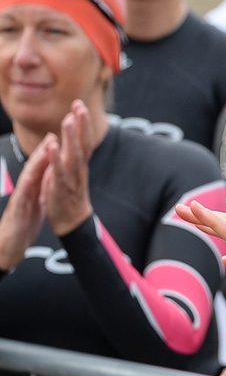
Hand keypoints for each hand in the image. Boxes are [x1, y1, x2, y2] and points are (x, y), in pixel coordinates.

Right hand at [0, 135, 52, 269]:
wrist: (12, 241)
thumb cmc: (25, 218)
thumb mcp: (37, 197)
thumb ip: (41, 183)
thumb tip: (49, 170)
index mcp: (34, 185)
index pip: (44, 165)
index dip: (53, 150)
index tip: (62, 135)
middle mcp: (27, 188)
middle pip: (36, 166)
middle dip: (46, 149)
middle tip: (55, 133)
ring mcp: (21, 197)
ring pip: (29, 176)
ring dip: (37, 162)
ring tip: (45, 148)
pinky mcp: (18, 210)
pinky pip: (23, 197)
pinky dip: (27, 186)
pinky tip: (31, 177)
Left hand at [42, 100, 93, 235]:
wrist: (72, 221)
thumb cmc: (70, 195)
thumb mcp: (71, 172)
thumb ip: (70, 156)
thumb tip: (67, 140)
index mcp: (79, 163)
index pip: (84, 139)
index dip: (83, 122)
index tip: (79, 104)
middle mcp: (78, 167)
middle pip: (82, 142)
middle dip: (81, 123)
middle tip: (79, 104)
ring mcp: (71, 176)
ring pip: (73, 153)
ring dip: (71, 136)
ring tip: (68, 119)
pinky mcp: (61, 186)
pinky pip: (59, 169)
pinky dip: (56, 156)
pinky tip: (52, 144)